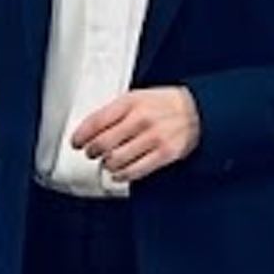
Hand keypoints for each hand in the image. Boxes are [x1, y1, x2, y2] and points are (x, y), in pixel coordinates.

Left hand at [71, 87, 201, 183]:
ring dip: (107, 164)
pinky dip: (121, 175)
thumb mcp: (137, 97)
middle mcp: (141, 119)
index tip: (76, 142)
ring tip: (108, 161)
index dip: (81, 135)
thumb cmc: (165, 104)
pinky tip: (118, 173)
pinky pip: (134, 171)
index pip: (96, 121)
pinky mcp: (164, 154)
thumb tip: (90, 130)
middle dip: (92, 151)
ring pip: (116, 160)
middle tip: (92, 152)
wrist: (197, 111)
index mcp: (131, 102)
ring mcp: (153, 138)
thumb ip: (115, 112)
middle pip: (103, 143)